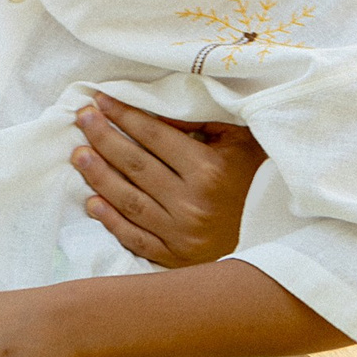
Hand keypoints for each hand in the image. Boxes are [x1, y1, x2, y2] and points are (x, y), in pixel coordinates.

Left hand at [70, 94, 265, 266]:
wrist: (278, 235)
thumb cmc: (256, 179)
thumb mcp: (239, 141)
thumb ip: (200, 122)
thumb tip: (154, 110)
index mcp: (209, 170)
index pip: (154, 135)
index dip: (124, 115)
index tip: (101, 100)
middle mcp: (192, 202)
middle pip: (135, 165)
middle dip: (103, 137)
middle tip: (82, 118)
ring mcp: (181, 233)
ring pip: (128, 200)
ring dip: (98, 176)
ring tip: (79, 154)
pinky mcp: (174, 256)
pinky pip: (134, 237)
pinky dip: (111, 220)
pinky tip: (92, 201)